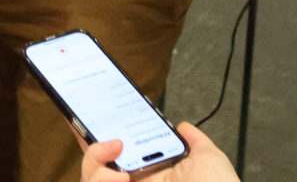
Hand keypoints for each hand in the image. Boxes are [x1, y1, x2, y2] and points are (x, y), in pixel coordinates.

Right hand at [83, 123, 238, 181]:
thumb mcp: (208, 158)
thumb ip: (195, 141)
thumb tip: (184, 128)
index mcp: (153, 175)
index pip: (119, 156)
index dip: (102, 139)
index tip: (93, 120)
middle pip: (94, 167)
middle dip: (92, 148)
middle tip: (113, 142)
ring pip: (88, 178)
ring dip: (94, 161)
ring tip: (116, 155)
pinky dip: (100, 178)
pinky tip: (121, 177)